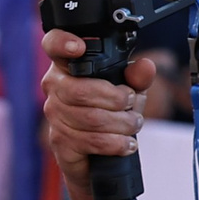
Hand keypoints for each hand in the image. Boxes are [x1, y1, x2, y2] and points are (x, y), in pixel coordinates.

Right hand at [38, 29, 153, 189]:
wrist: (97, 156)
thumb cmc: (108, 114)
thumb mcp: (128, 92)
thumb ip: (137, 78)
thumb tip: (145, 67)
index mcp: (67, 66)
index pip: (53, 45)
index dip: (62, 43)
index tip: (80, 48)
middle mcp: (54, 87)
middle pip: (81, 91)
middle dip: (116, 100)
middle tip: (131, 104)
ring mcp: (54, 115)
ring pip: (91, 118)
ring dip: (122, 124)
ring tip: (133, 124)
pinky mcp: (59, 141)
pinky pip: (91, 141)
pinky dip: (116, 143)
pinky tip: (126, 143)